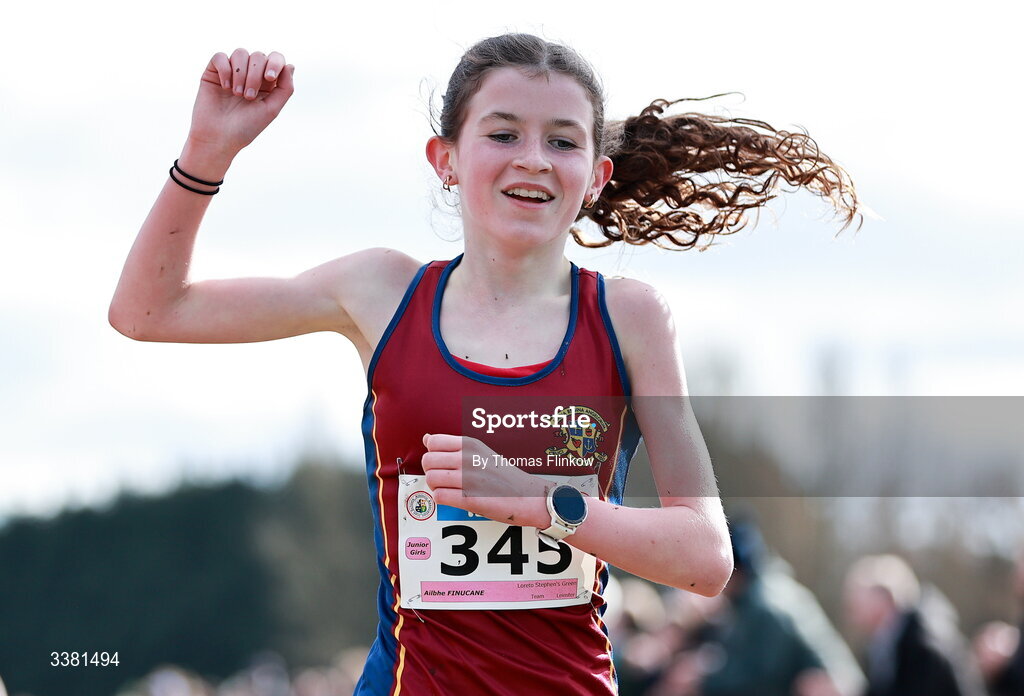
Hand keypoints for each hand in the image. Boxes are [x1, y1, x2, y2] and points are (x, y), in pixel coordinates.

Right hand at [187, 49, 294, 155]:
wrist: (218, 137)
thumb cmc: (246, 127)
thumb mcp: (272, 109)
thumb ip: (285, 88)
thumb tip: (290, 65)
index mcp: (267, 83)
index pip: (276, 59)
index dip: (275, 63)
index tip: (269, 78)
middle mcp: (250, 74)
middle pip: (258, 56)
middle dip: (255, 74)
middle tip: (249, 97)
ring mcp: (232, 72)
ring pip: (240, 53)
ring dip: (241, 74)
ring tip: (237, 94)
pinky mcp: (213, 72)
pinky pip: (220, 57)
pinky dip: (225, 70)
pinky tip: (225, 87)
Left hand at [421, 433, 548, 526]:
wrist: (527, 496)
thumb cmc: (504, 475)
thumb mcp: (481, 452)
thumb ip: (453, 446)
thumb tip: (427, 438)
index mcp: (470, 444)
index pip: (433, 442)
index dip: (432, 454)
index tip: (441, 462)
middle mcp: (467, 458)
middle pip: (428, 461)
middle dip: (431, 471)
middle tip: (443, 478)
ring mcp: (468, 479)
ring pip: (431, 479)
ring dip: (436, 486)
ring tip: (449, 489)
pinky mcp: (469, 499)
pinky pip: (439, 496)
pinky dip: (442, 499)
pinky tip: (453, 498)